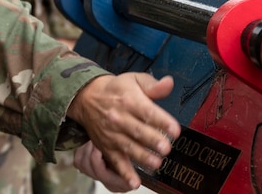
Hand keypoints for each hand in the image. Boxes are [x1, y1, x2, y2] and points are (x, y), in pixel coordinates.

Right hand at [66, 73, 179, 189]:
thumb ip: (153, 85)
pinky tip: (134, 182)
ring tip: (156, 163)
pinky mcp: (107, 147)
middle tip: (166, 148)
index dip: (162, 121)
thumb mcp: (134, 80)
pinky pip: (116, 162)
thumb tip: (169, 83)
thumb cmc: (115, 90)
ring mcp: (113, 134)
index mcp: (129, 100)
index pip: (147, 111)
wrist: (87, 97)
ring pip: (128, 147)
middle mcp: (120, 118)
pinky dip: (125, 173)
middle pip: (138, 131)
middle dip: (153, 141)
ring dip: (142, 157)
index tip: (175, 130)